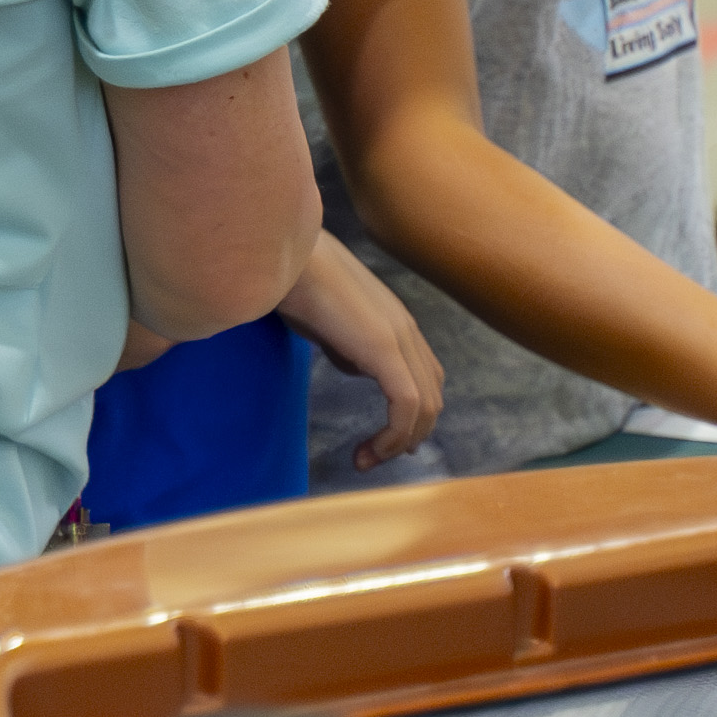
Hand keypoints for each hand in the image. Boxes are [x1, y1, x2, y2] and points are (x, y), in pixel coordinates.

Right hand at [284, 245, 441, 469]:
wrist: (284, 256)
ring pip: (425, 405)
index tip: (384, 441)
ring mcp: (399, 337)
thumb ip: (348, 346)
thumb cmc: (294, 284)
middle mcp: (407, 330)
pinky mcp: (384, 347)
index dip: (414, 415)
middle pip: (432, 396)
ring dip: (399, 442)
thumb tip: (357, 367)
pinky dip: (394, 435)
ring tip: (367, 460)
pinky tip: (370, 449)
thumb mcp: (327, 324)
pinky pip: (406, 403)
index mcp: (395, 324)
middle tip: (374, 458)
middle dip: (408, 435)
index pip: (425, 378)